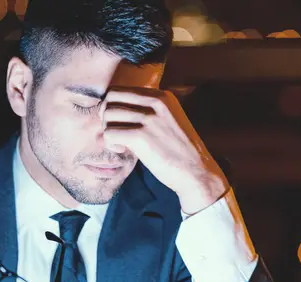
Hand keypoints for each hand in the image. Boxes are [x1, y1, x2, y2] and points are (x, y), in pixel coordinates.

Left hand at [99, 86, 229, 213]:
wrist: (197, 171)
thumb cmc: (177, 151)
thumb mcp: (165, 122)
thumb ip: (141, 114)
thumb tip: (103, 121)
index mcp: (161, 95)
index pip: (121, 89)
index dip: (112, 106)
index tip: (118, 123)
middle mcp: (156, 101)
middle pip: (111, 96)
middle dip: (105, 115)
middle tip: (114, 131)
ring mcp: (149, 118)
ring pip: (108, 114)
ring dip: (107, 131)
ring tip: (121, 143)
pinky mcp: (142, 136)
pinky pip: (109, 133)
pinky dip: (110, 143)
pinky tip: (123, 150)